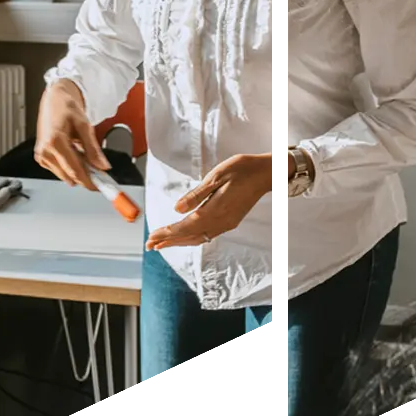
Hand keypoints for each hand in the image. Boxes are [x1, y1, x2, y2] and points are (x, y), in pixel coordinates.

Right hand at [35, 79, 110, 189]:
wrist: (53, 100)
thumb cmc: (66, 108)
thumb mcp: (85, 126)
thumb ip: (93, 149)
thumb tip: (102, 166)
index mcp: (55, 141)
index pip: (75, 170)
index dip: (89, 181)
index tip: (101, 186)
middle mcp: (45, 150)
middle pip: (69, 175)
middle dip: (86, 177)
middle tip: (99, 173)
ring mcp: (42, 155)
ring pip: (64, 175)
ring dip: (77, 171)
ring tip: (84, 156)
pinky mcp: (41, 158)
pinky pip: (59, 170)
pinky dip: (69, 167)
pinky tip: (74, 154)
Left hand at [145, 153, 273, 249]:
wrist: (266, 173)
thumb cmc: (241, 169)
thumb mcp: (215, 176)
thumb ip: (196, 195)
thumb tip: (177, 209)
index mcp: (215, 210)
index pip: (186, 226)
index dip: (168, 233)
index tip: (152, 237)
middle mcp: (221, 221)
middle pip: (189, 236)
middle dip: (168, 241)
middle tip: (149, 245)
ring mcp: (227, 223)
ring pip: (198, 237)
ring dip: (179, 241)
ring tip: (162, 244)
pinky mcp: (230, 221)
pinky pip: (207, 235)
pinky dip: (192, 238)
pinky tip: (185, 237)